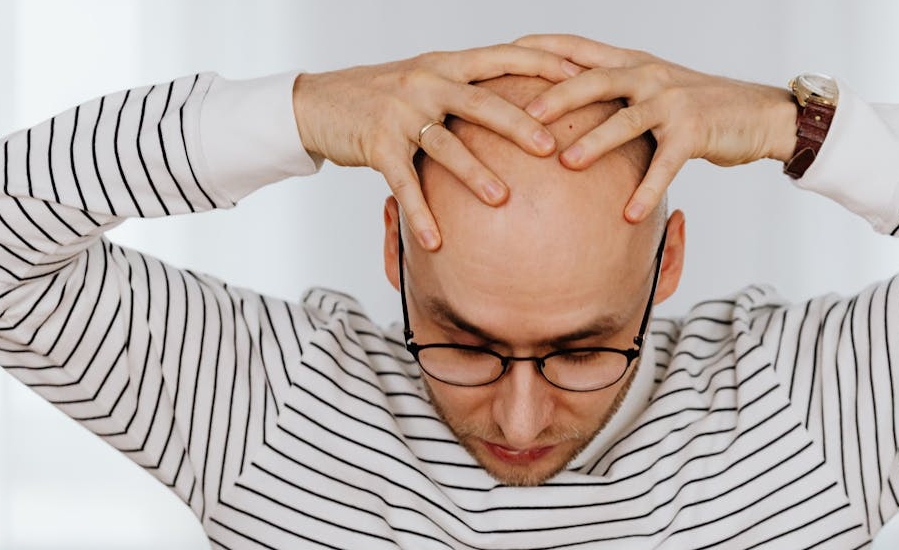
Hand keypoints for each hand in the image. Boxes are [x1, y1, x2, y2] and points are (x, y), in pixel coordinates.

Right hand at [293, 45, 582, 249]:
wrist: (319, 101)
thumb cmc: (384, 95)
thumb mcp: (428, 81)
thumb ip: (470, 90)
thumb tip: (527, 108)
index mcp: (447, 64)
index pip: (501, 56)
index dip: (541, 63)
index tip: (579, 76)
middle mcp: (426, 82)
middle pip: (480, 102)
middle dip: (518, 125)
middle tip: (550, 148)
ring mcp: (400, 113)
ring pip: (445, 145)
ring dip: (474, 174)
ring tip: (502, 200)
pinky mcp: (376, 144)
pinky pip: (404, 183)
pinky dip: (420, 213)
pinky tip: (436, 241)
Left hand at [513, 34, 797, 222]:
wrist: (759, 113)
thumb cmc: (697, 106)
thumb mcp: (652, 91)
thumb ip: (612, 95)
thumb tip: (562, 109)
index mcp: (632, 64)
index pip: (579, 49)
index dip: (542, 48)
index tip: (504, 54)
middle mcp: (649, 76)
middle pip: (595, 80)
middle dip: (557, 96)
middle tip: (524, 116)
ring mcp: (672, 102)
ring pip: (625, 120)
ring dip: (595, 142)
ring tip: (565, 164)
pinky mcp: (694, 132)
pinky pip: (665, 165)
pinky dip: (647, 190)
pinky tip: (629, 215)